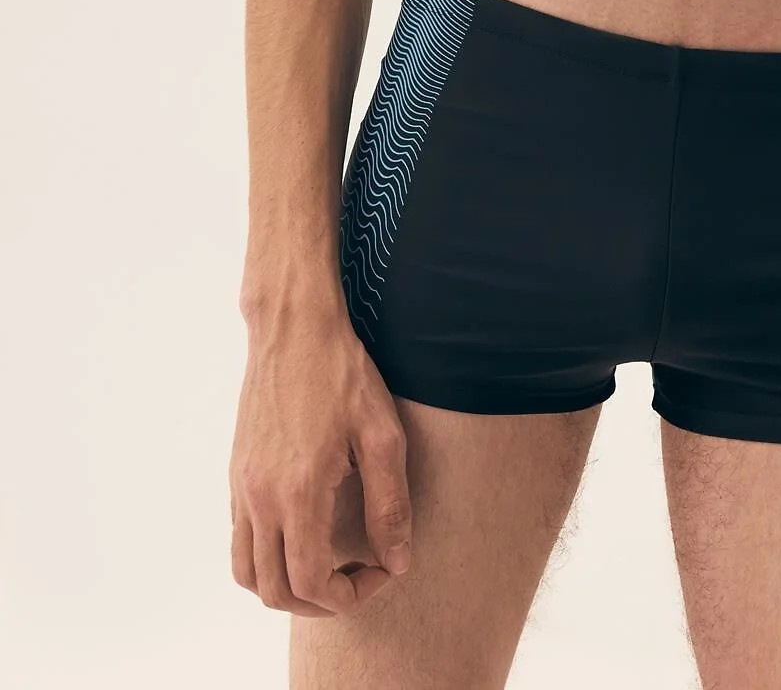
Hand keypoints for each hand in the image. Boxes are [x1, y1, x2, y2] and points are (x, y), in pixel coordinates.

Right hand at [229, 301, 411, 615]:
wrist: (294, 326)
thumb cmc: (342, 373)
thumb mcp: (382, 435)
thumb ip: (390, 504)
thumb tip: (397, 560)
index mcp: (297, 492)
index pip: (309, 582)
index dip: (349, 596)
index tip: (380, 571)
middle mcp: (259, 497)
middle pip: (272, 590)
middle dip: (318, 601)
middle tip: (357, 577)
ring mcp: (241, 485)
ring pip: (246, 571)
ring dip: (285, 585)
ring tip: (327, 565)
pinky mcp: (236, 471)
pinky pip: (238, 537)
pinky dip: (267, 555)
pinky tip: (305, 529)